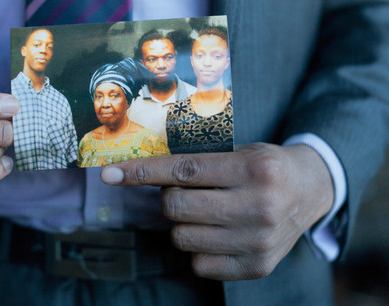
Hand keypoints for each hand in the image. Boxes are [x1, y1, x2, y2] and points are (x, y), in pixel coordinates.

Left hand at [100, 143, 333, 279]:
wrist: (310, 190)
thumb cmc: (265, 166)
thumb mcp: (239, 151)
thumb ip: (198, 160)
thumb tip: (141, 170)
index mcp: (253, 168)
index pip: (183, 170)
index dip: (141, 172)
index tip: (109, 174)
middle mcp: (259, 206)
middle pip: (177, 207)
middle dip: (169, 198)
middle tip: (184, 191)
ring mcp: (259, 241)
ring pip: (182, 238)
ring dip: (182, 224)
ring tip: (205, 212)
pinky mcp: (257, 267)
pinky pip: (198, 264)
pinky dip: (198, 248)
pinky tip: (217, 233)